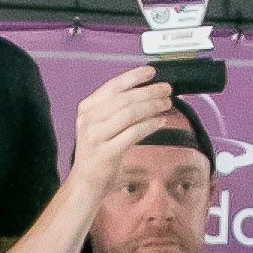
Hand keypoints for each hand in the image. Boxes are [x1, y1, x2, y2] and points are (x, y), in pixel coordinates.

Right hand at [65, 65, 185, 192]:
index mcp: (87, 108)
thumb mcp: (101, 124)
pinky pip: (134, 133)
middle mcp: (88, 120)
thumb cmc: (98, 151)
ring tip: (166, 103)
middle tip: (166, 89)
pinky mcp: (106, 153)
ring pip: (130, 114)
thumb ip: (117, 108)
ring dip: (152, 106)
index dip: (134, 76)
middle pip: (125, 99)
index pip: (113, 86)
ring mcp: (95, 137)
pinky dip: (150, 125)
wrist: (86, 181)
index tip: (152, 72)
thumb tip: (146, 91)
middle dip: (149, 91)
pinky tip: (161, 121)